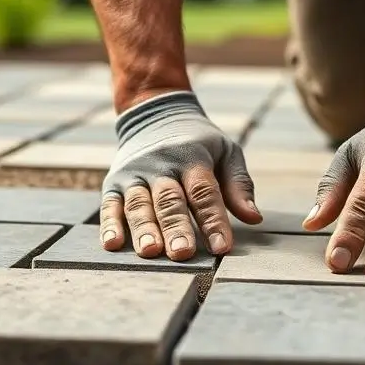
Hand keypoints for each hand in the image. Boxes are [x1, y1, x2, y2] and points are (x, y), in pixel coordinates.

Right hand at [101, 91, 260, 258]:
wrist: (155, 112)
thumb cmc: (199, 142)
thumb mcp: (226, 152)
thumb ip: (238, 185)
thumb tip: (254, 218)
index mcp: (192, 158)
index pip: (204, 192)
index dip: (213, 221)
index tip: (222, 247)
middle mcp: (161, 166)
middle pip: (169, 200)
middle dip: (176, 227)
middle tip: (183, 253)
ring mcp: (135, 174)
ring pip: (139, 205)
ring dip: (144, 229)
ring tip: (150, 252)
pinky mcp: (114, 183)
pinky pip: (110, 206)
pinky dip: (110, 225)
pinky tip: (112, 245)